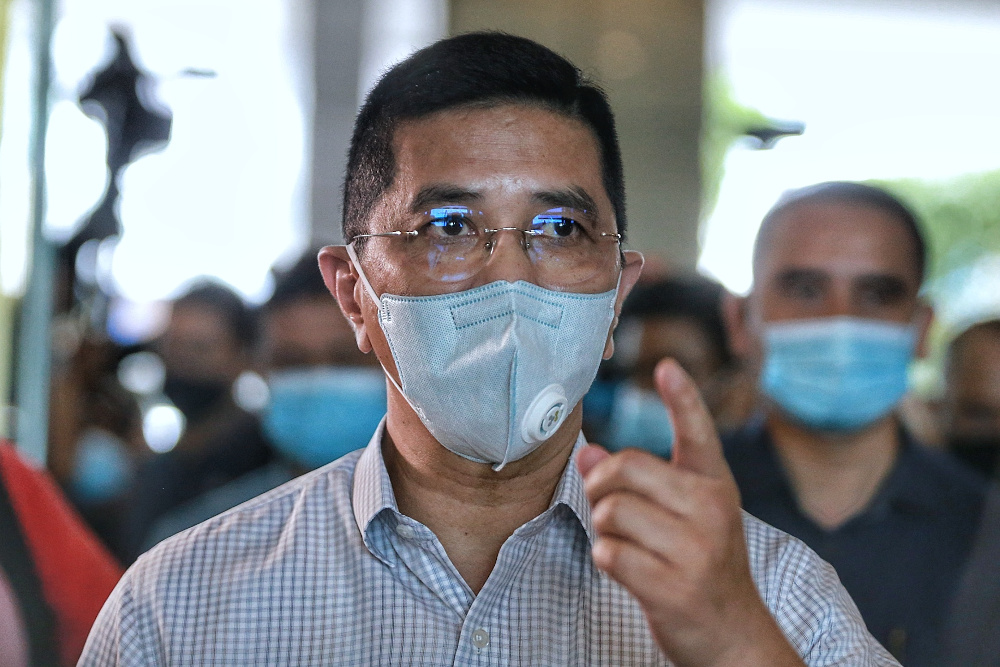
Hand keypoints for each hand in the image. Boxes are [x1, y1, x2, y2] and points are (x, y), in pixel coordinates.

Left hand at [577, 358, 802, 666]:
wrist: (733, 635)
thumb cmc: (701, 564)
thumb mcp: (683, 516)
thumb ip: (638, 481)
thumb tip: (586, 450)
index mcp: (715, 485)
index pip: (697, 432)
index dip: (682, 397)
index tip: (667, 367)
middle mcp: (711, 510)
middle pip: (626, 468)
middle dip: (601, 486)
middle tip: (609, 508)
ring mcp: (695, 550)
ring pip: (611, 511)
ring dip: (603, 528)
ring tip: (625, 543)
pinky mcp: (673, 587)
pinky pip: (610, 553)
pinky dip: (606, 559)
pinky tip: (626, 568)